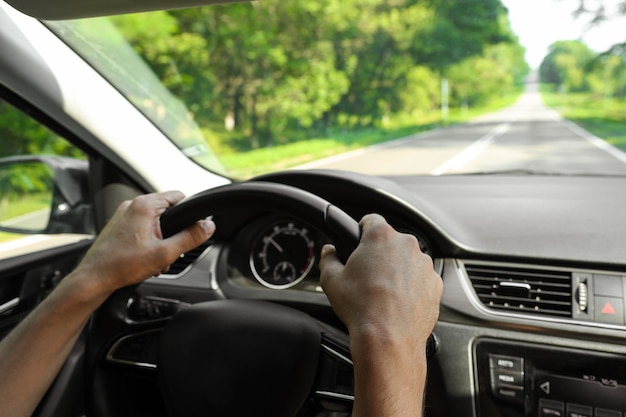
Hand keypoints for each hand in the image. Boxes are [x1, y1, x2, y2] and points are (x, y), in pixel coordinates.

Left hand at [75, 191, 214, 292]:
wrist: (94, 278)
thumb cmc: (122, 265)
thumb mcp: (165, 253)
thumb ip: (190, 237)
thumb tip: (208, 226)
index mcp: (145, 205)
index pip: (179, 197)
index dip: (188, 214)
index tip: (188, 231)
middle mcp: (132, 205)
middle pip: (167, 210)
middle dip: (173, 231)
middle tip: (168, 250)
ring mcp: (123, 214)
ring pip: (154, 220)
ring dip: (160, 238)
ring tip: (155, 258)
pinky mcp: (118, 225)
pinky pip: (141, 227)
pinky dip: (148, 240)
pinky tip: (145, 257)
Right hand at [319, 213, 441, 349]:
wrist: (388, 339)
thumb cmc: (362, 309)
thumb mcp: (331, 281)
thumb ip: (328, 258)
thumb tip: (329, 252)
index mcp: (381, 236)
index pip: (370, 220)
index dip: (361, 230)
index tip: (358, 240)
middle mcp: (407, 245)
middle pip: (390, 241)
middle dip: (379, 254)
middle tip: (365, 274)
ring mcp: (424, 265)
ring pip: (407, 260)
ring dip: (397, 270)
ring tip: (382, 292)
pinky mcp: (436, 285)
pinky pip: (421, 279)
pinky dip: (412, 286)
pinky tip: (397, 302)